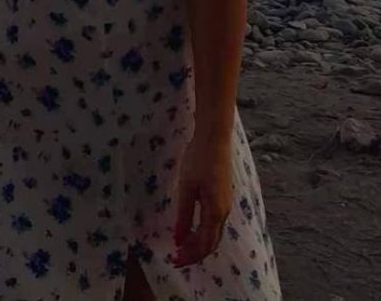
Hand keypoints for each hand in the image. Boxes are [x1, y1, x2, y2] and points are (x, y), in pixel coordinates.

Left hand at [172, 135, 232, 267]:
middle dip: (194, 254)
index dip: (190, 256)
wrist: (215, 138)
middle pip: (211, 243)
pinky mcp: (223, 197)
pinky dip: (203, 233)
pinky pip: (214, 224)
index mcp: (215, 212)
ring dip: (199, 244)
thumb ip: (184, 215)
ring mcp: (225, 205)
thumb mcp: (187, 187)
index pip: (203, 244)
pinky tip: (192, 230)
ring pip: (214, 234)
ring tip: (182, 247)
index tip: (174, 261)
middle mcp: (224, 213)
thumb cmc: (199, 160)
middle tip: (176, 258)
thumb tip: (179, 239)